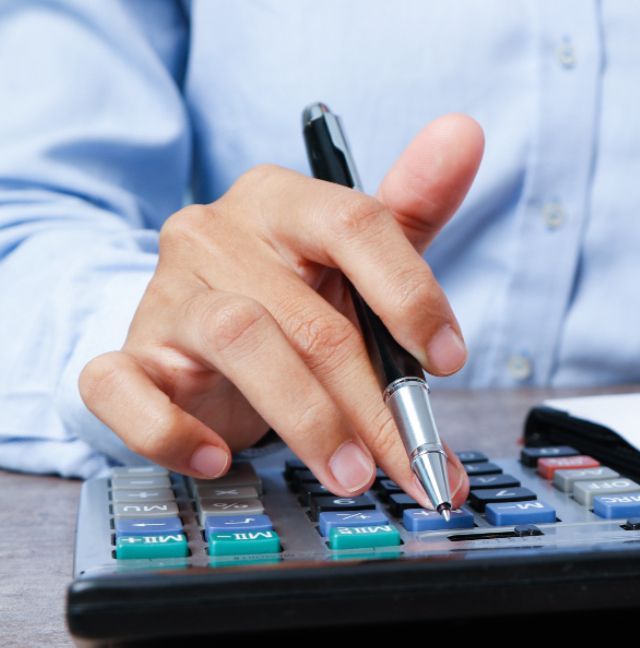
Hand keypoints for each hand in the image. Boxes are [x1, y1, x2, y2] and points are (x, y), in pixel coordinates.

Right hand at [79, 115, 483, 504]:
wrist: (199, 336)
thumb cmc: (294, 294)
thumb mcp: (358, 253)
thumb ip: (412, 207)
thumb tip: (467, 134)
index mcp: (281, 200)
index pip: (354, 223)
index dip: (410, 293)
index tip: (447, 360)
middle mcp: (216, 234)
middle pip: (310, 315)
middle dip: (374, 403)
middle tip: (412, 459)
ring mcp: (167, 294)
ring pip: (239, 343)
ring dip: (308, 422)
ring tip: (351, 474)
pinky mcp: (128, 355)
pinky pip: (125, 389)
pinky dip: (170, 431)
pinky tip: (217, 458)